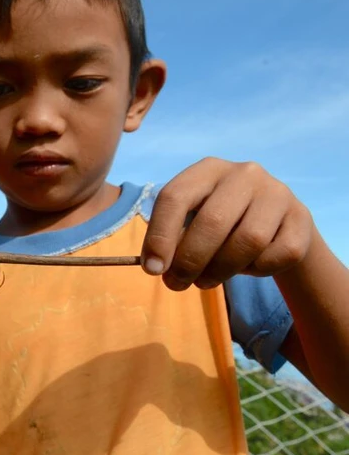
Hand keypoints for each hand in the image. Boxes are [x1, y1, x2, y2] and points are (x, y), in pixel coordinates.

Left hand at [141, 157, 313, 290]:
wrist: (275, 224)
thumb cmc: (219, 225)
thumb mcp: (190, 222)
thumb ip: (171, 239)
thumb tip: (156, 266)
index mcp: (208, 169)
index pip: (175, 197)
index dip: (160, 236)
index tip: (153, 269)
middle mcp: (244, 174)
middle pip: (212, 222)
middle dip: (189, 261)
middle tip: (177, 284)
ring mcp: (277, 193)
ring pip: (248, 241)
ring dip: (220, 270)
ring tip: (205, 280)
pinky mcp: (301, 217)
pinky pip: (276, 255)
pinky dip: (256, 271)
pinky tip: (245, 267)